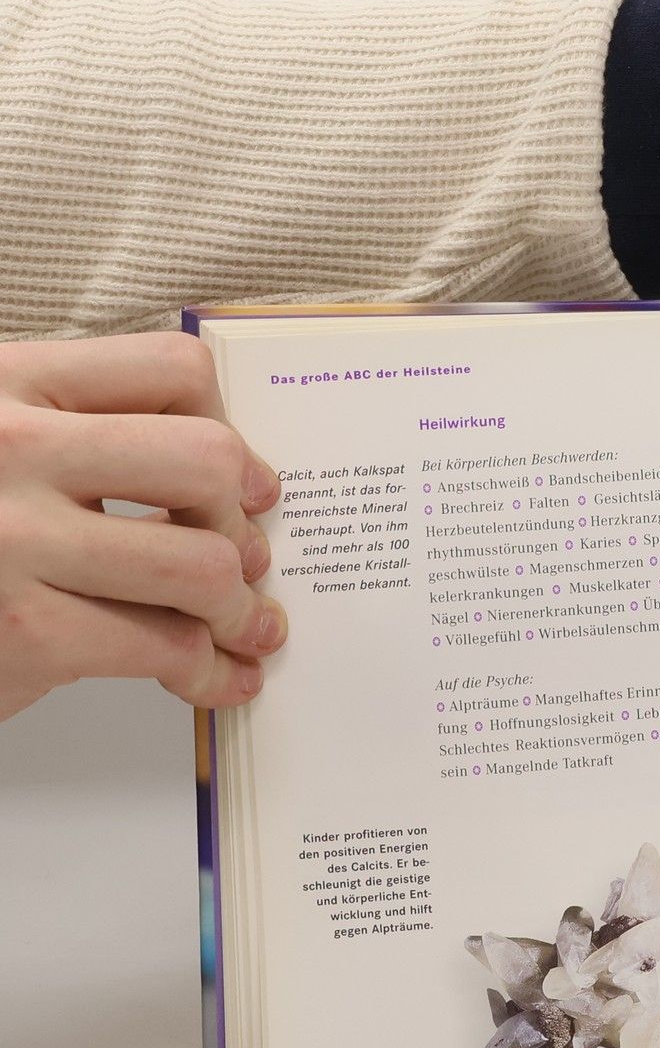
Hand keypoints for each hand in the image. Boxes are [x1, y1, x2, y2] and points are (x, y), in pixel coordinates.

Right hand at [0, 333, 287, 723]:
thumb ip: (79, 437)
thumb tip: (227, 480)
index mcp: (7, 384)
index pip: (171, 369)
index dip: (230, 427)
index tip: (244, 479)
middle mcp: (8, 448)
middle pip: (205, 461)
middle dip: (242, 521)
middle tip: (248, 557)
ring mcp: (14, 540)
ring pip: (200, 562)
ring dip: (239, 606)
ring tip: (242, 625)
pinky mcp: (23, 630)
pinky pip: (164, 645)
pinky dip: (209, 670)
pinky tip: (216, 678)